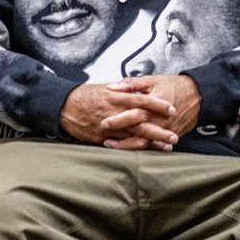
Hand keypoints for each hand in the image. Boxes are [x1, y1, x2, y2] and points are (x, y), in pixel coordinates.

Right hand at [60, 82, 177, 149]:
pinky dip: (134, 149)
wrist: (64, 106)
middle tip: (175, 136)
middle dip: (160, 130)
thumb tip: (135, 89)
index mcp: (117, 97)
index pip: (143, 100)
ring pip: (134, 136)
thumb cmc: (85, 96)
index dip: (158, 104)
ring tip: (166, 147)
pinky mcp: (102, 138)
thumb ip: (122, 90)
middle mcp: (115, 112)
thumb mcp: (104, 88)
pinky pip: (121, 145)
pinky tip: (145, 152)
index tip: (172, 109)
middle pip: (142, 122)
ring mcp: (109, 127)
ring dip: (152, 142)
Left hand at [103, 75, 201, 150]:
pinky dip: (141, 149)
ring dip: (127, 145)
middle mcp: (159, 119)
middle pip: (137, 130)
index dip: (118, 119)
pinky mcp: (169, 134)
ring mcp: (165, 129)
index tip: (103, 122)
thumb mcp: (152, 80)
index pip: (134, 114)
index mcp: (153, 104)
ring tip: (111, 145)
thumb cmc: (173, 85)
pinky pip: (153, 145)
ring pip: (144, 142)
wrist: (198, 96)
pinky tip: (128, 149)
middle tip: (103, 137)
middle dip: (120, 136)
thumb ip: (131, 84)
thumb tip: (112, 87)